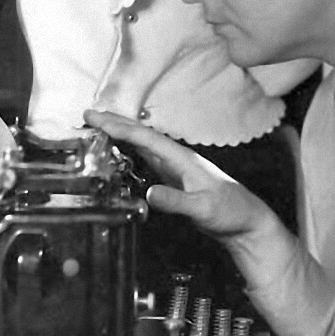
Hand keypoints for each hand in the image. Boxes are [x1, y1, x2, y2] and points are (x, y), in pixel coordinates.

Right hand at [84, 110, 279, 243]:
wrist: (245, 221)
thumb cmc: (229, 212)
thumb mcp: (202, 209)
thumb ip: (176, 202)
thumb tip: (148, 193)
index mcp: (181, 157)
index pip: (145, 137)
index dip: (119, 127)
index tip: (96, 118)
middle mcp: (176, 156)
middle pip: (141, 134)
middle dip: (114, 123)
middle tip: (88, 114)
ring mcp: (175, 166)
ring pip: (142, 143)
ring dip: (120, 133)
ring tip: (98, 126)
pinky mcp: (173, 177)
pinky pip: (146, 157)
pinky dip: (129, 149)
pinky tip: (121, 150)